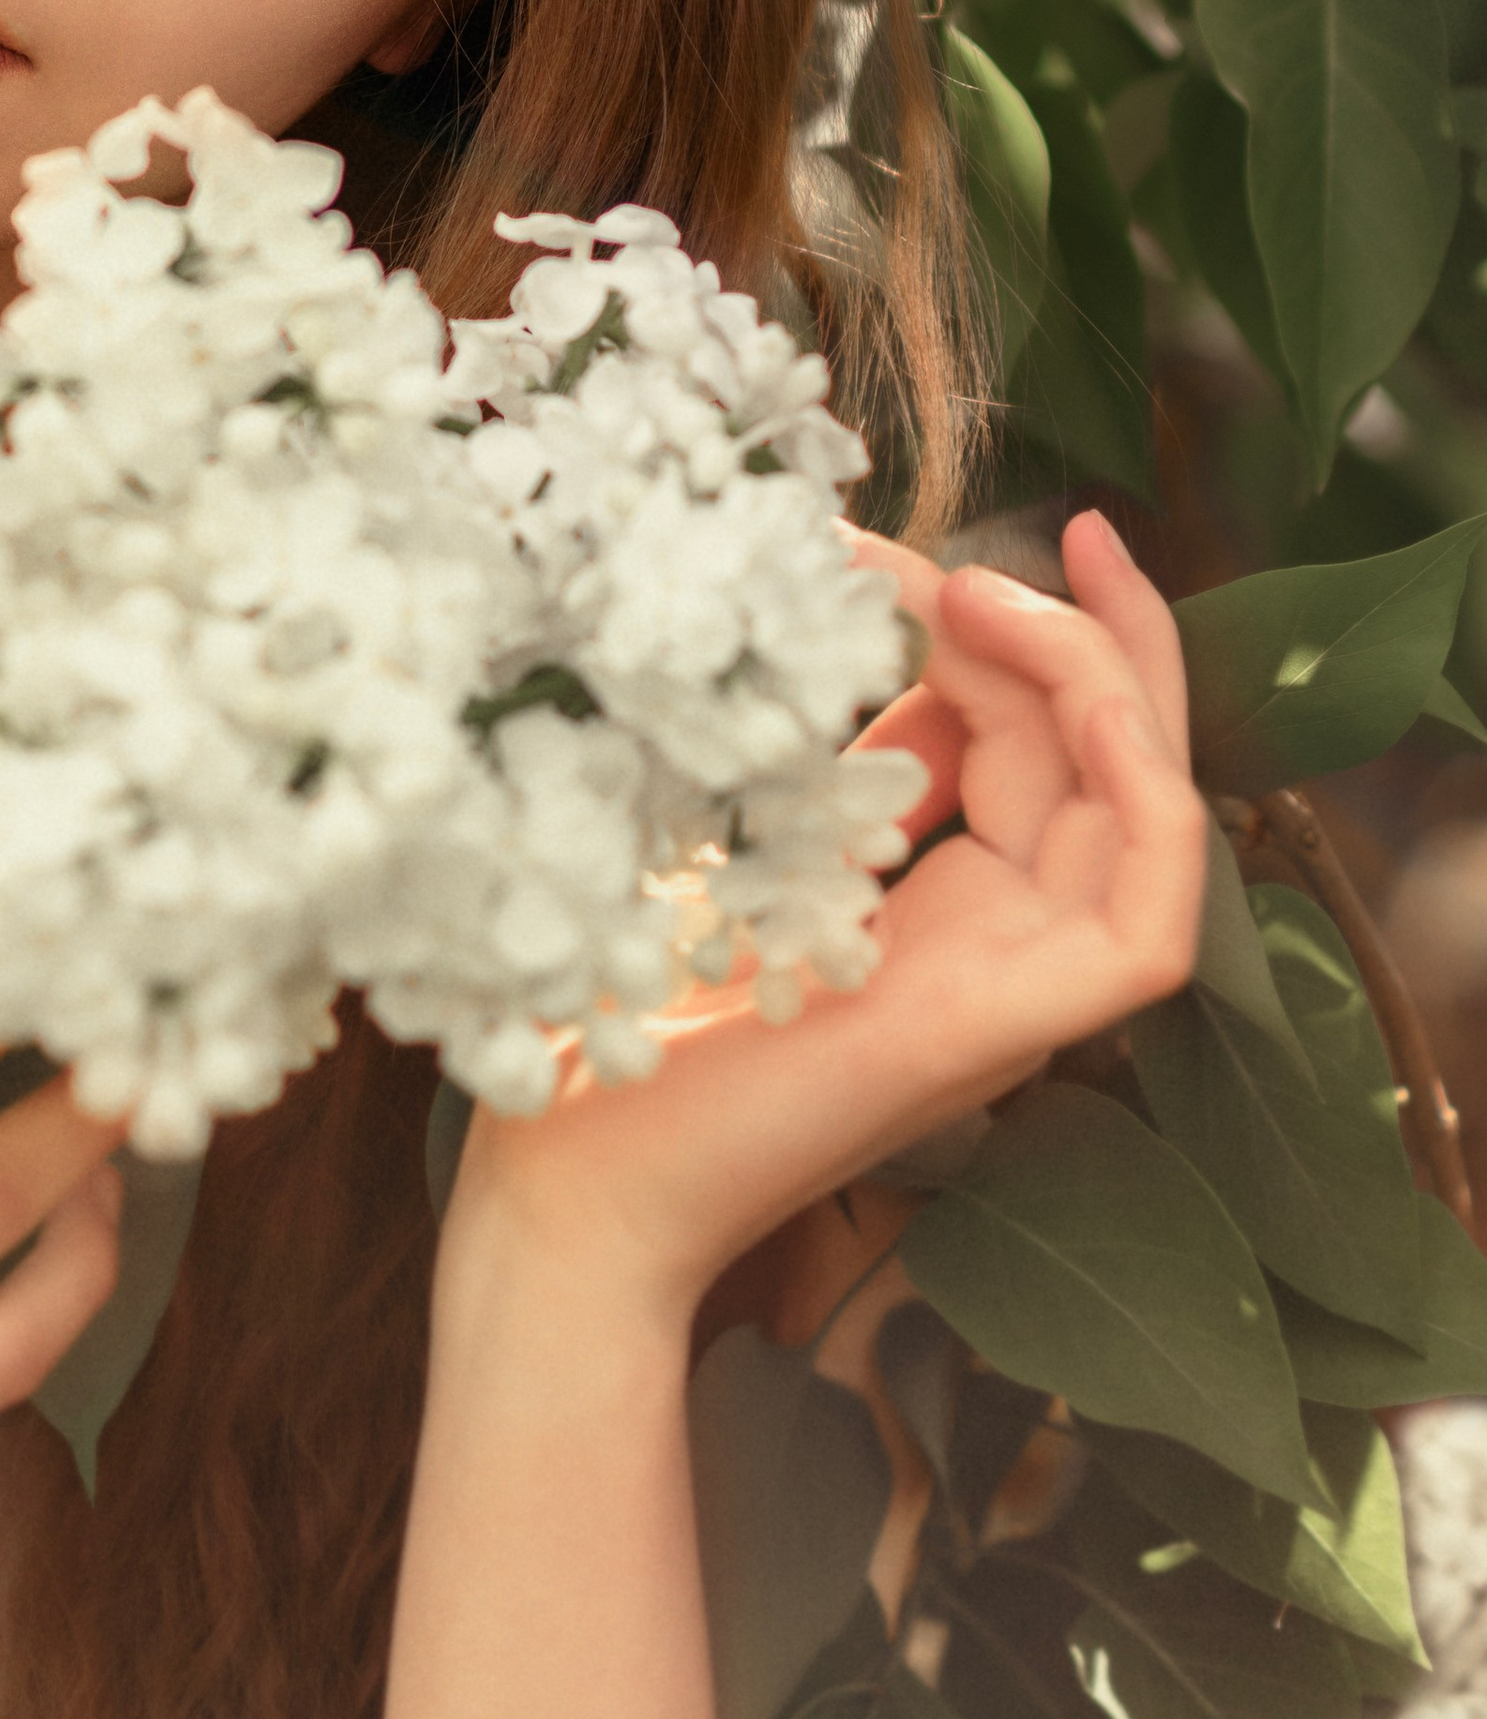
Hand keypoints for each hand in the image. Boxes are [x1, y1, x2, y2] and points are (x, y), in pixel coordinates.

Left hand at [439, 509, 1206, 1327]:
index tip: (888, 557)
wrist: (563, 1177)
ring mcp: (1019, 996)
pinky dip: (1140, 788)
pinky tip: (1065, 691)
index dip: (996, 633)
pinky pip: (1155, 916)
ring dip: (1101, 675)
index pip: (1042, 745)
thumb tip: (874, 626)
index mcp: (950, 909)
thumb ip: (830, 756)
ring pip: (1153, 811)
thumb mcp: (740, 840)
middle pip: (1114, 760)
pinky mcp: (1010, 1032)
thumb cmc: (616, 1028)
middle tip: (1009, 542)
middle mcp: (1005, 948)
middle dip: (1076, 628)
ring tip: (989, 595)